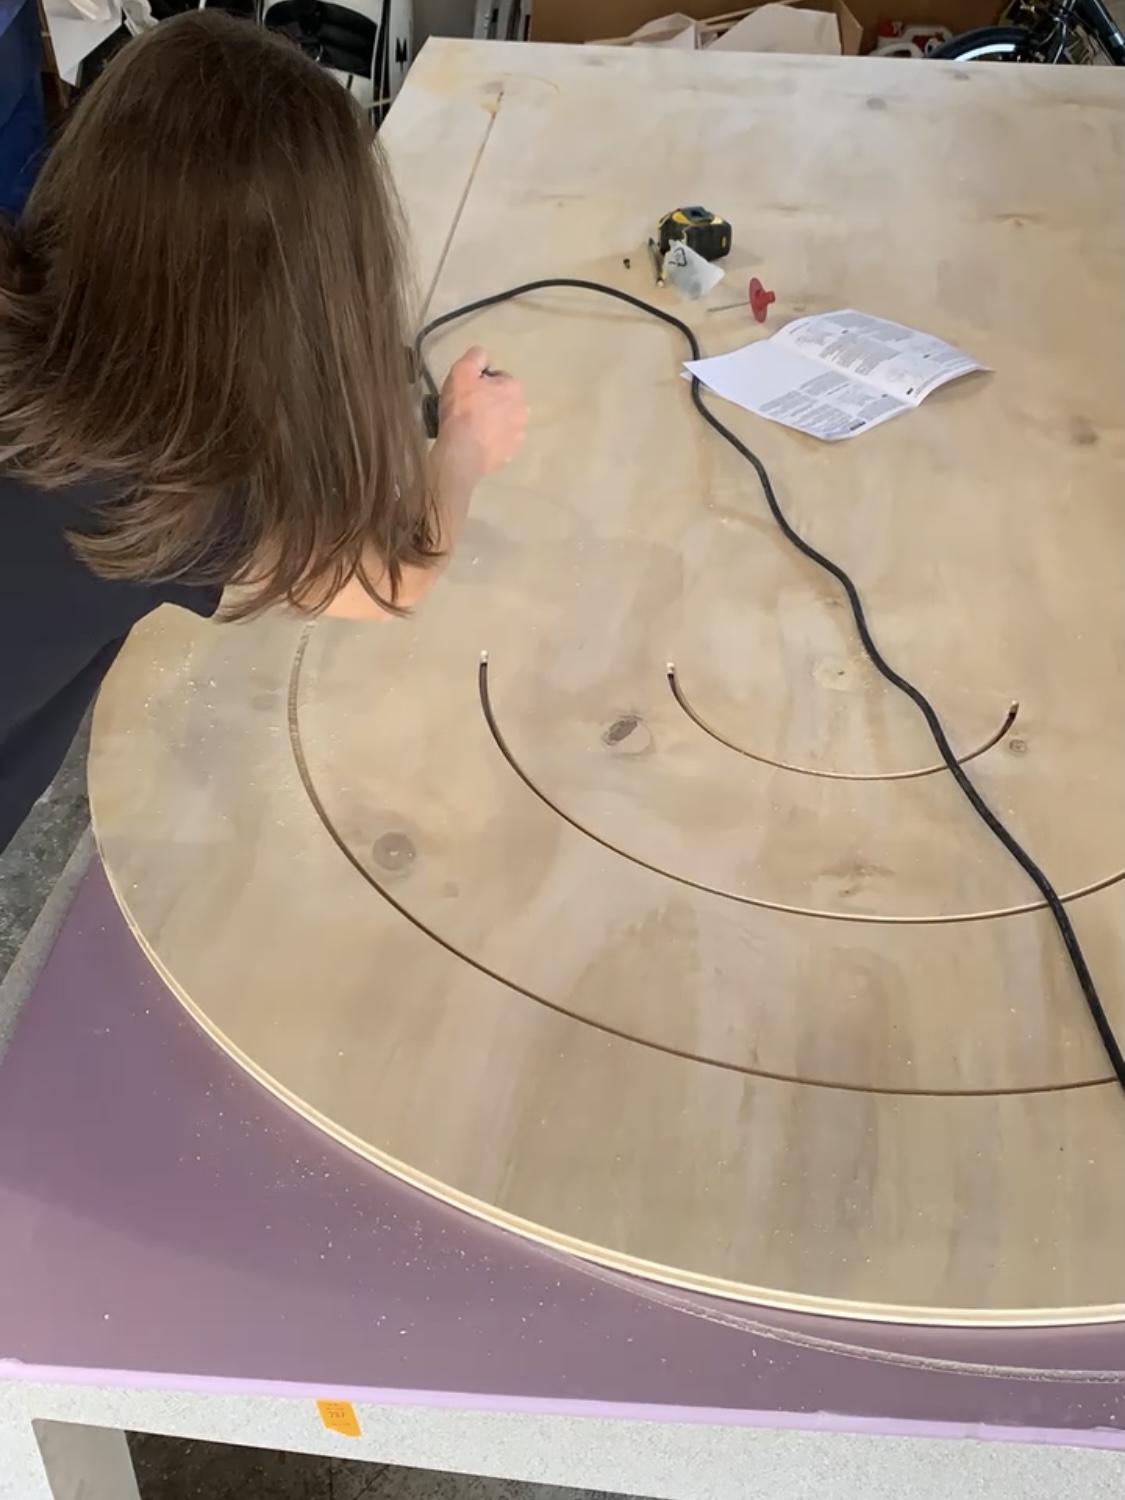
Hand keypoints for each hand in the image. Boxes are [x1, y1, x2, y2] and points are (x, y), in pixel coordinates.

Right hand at [438, 346, 526, 488]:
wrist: (462, 451)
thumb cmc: (462, 408)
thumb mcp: (462, 371)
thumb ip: (475, 357)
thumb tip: (482, 355)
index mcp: (514, 387)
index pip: (499, 378)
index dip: (481, 383)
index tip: (467, 391)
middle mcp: (522, 410)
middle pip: (504, 401)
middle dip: (490, 403)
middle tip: (468, 410)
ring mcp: (518, 434)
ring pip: (504, 422)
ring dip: (492, 423)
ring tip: (472, 428)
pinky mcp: (510, 454)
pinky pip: (501, 442)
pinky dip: (491, 441)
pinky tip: (477, 443)